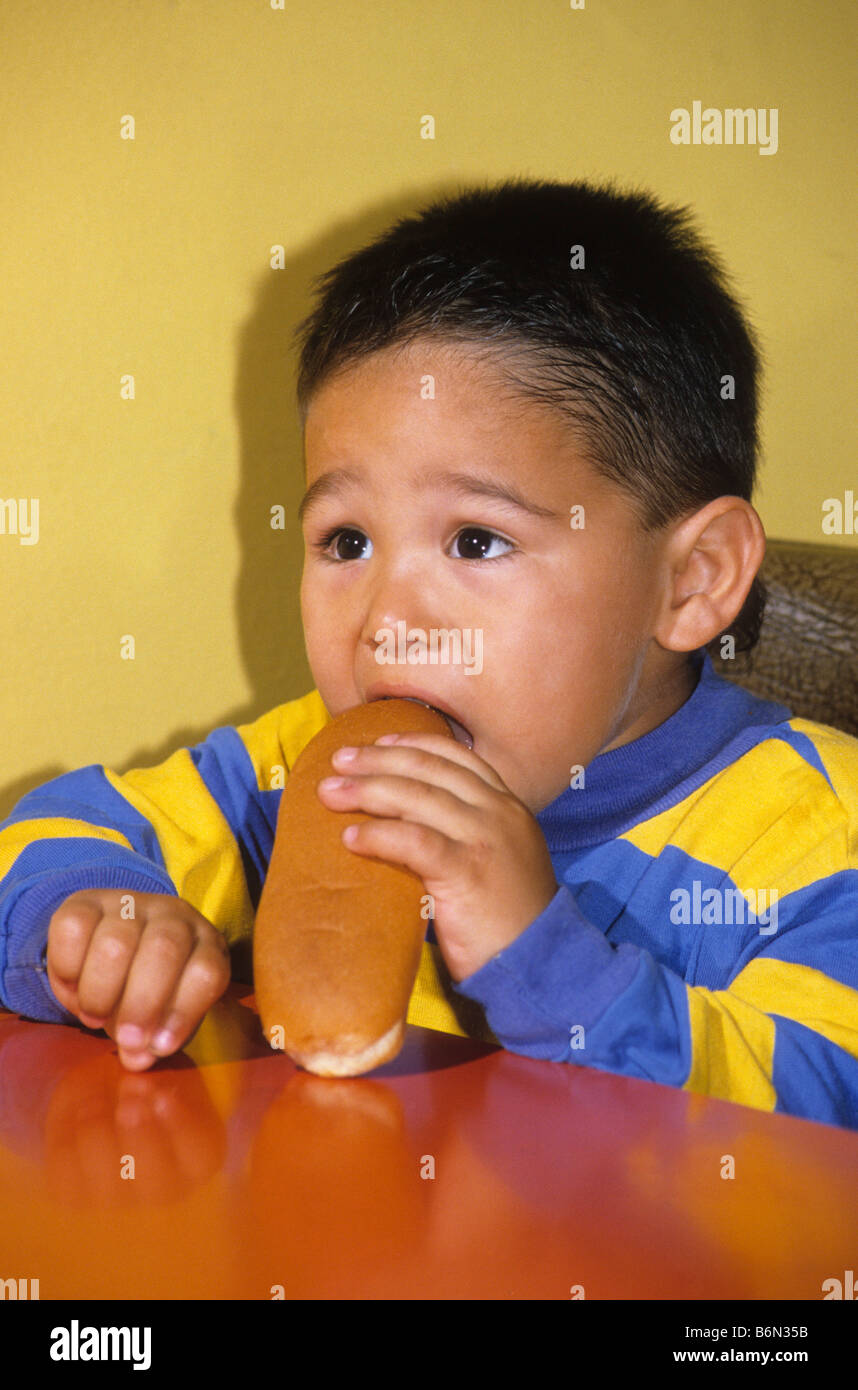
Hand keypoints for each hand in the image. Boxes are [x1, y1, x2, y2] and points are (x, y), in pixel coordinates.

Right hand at [46, 890, 231, 1069]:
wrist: (111, 942)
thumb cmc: (149, 988)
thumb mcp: (163, 1016)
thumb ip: (154, 1040)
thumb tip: (138, 1059)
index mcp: (205, 944)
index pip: (207, 971)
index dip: (183, 1013)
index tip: (158, 1045)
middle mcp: (174, 915)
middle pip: (163, 950)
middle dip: (141, 1004)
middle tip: (124, 1038)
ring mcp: (131, 903)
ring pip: (116, 943)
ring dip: (100, 992)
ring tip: (94, 1016)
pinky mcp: (87, 900)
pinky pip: (73, 929)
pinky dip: (67, 968)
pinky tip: (74, 986)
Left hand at [317, 733, 558, 980]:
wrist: (539, 963)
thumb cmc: (509, 920)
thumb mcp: (498, 859)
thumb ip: (466, 833)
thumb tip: (406, 820)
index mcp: (508, 806)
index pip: (458, 757)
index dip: (415, 744)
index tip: (378, 743)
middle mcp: (500, 813)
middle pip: (431, 769)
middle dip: (379, 760)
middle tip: (339, 760)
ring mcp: (486, 839)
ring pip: (419, 797)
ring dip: (368, 790)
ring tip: (330, 793)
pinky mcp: (469, 872)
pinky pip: (415, 842)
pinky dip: (379, 835)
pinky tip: (351, 838)